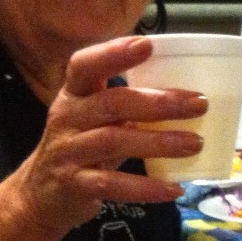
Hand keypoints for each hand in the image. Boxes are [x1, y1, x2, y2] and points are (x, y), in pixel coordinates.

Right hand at [10, 37, 206, 238]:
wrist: (41, 196)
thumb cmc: (82, 146)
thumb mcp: (96, 119)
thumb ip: (129, 104)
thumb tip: (191, 94)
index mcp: (75, 95)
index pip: (85, 65)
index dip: (113, 53)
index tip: (147, 44)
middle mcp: (67, 118)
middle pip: (111, 103)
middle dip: (158, 102)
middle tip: (200, 104)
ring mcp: (68, 152)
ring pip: (114, 141)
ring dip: (159, 142)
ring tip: (195, 143)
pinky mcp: (74, 185)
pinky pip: (112, 185)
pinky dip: (146, 187)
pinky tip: (174, 188)